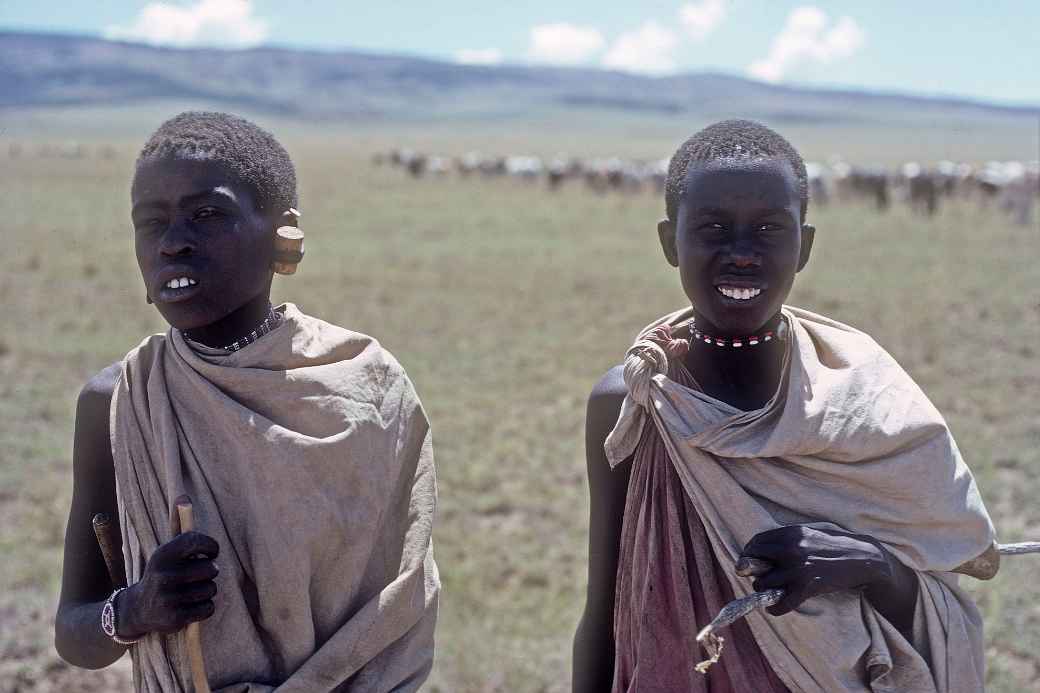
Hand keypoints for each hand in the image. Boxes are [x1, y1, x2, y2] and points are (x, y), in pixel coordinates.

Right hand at [117, 532, 219, 637]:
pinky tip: (192, 605)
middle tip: (199, 576)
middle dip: (211, 571)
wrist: (138, 608)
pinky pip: (208, 608)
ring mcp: (168, 598)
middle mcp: (163, 576)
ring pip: (211, 589)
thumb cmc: (165, 574)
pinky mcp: (174, 618)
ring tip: (193, 591)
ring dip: (208, 590)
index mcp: (162, 555)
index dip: (211, 546)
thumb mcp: (169, 554)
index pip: (195, 542)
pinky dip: (205, 607)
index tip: (211, 554)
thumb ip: (191, 544)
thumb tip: (214, 554)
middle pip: (211, 569)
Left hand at [739, 525, 892, 615]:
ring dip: (763, 590)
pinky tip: (773, 609)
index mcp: (791, 533)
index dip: (749, 553)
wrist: (864, 559)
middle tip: (759, 578)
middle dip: (753, 571)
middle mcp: (791, 549)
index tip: (748, 561)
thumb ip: (787, 539)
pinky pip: (782, 603)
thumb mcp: (809, 534)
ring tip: (770, 592)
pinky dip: (775, 609)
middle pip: (754, 562)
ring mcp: (799, 569)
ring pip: (764, 583)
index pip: (757, 542)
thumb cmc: (835, 546)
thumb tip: (761, 551)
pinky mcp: (808, 587)